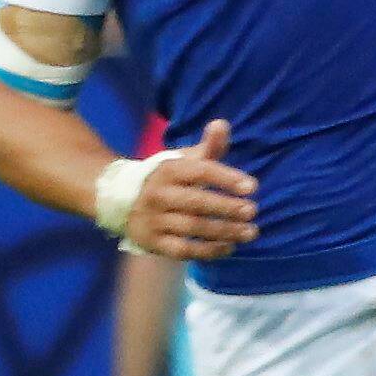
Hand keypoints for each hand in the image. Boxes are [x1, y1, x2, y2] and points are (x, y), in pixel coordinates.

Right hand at [124, 121, 257, 260]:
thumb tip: (221, 124)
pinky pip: (183, 250)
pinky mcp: (153, 243)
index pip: (200, 172)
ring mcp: (154, 220)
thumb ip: (208, 147)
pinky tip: (229, 247)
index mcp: (168, 171)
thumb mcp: (183, 160)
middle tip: (252, 211)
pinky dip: (208, 251)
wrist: (122, 202)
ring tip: (250, 232)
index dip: (226, 178)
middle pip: (196, 202)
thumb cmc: (167, 180)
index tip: (252, 186)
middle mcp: (158, 195)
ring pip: (193, 228)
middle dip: (227, 207)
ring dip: (224, 231)